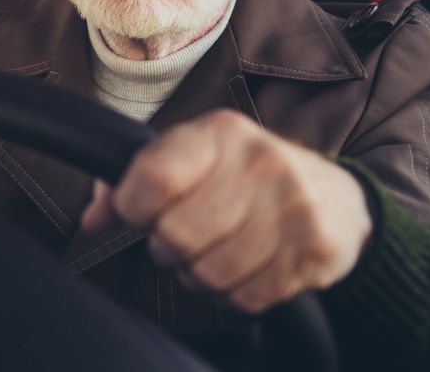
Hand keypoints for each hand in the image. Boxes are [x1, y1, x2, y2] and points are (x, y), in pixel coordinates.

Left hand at [80, 109, 372, 312]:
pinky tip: (243, 269)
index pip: (153, 177)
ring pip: (210, 272)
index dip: (133, 207)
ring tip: (210, 254)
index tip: (141, 211)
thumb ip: (130, 182)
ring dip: (198, 275)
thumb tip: (92, 220)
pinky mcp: (317, 249)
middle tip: (180, 237)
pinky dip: (233, 294)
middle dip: (167, 246)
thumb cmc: (241, 178)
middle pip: (176, 233)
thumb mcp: (189, 160)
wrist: (337, 199)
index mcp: (219, 132)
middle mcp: (260, 162)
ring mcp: (294, 206)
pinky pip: (245, 296)